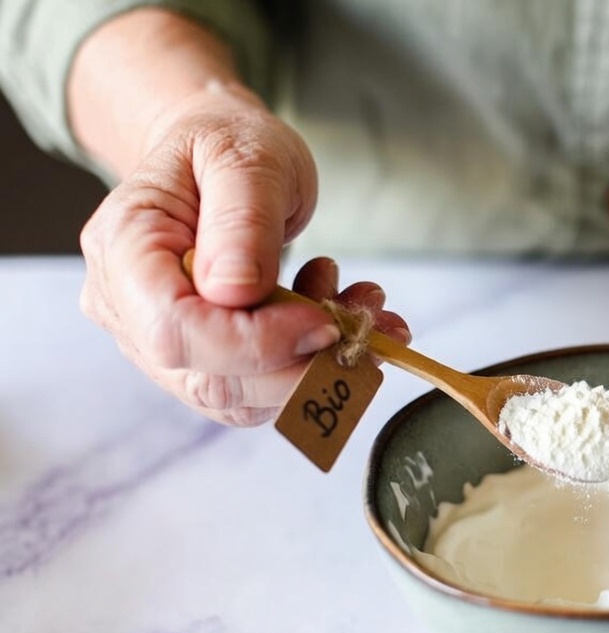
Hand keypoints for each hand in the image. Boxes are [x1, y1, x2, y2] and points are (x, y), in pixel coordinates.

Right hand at [77, 86, 409, 424]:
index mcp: (125, 248)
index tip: (324, 320)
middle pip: (210, 380)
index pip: (175, 330)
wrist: (218, 156)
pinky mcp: (202, 361)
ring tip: (362, 305)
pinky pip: (259, 390)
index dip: (255, 342)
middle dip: (302, 363)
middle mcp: (127, 308)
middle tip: (368, 317)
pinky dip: (313, 366)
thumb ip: (241, 220)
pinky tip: (342, 315)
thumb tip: (233, 292)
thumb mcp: (245, 157)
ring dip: (317, 367)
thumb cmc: (224, 145)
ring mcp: (159, 344)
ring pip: (241, 397)